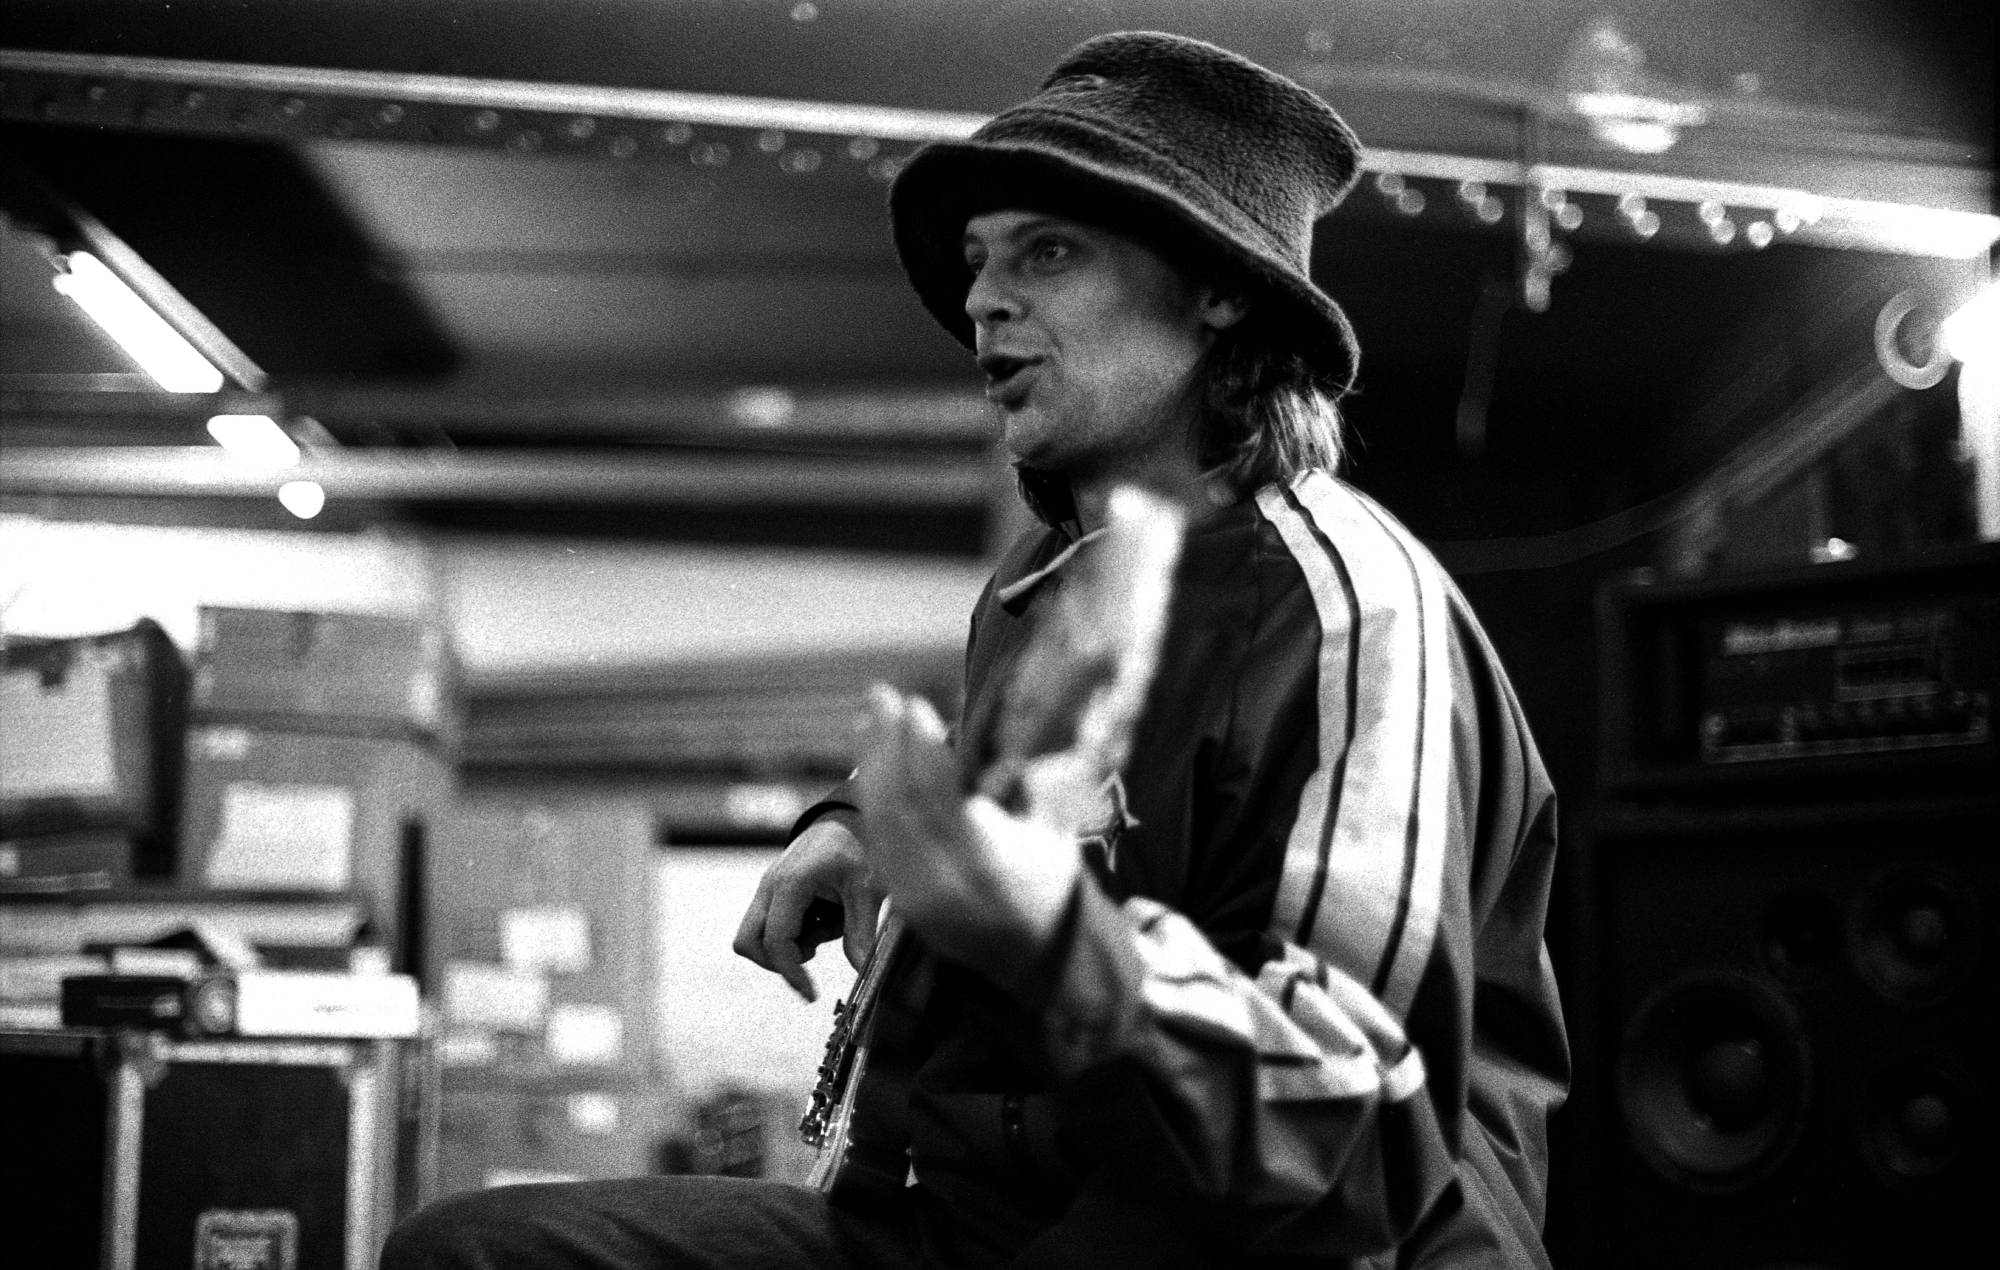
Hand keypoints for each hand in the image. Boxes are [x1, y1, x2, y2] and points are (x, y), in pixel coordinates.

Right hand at [733, 815, 883, 1001]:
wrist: (847, 819)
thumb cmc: (859, 848)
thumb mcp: (868, 887)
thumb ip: (862, 930)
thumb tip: (862, 971)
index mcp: (791, 884)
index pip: (776, 942)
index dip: (791, 973)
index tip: (811, 994)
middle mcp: (769, 887)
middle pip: (748, 942)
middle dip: (778, 961)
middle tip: (815, 951)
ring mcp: (767, 889)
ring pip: (757, 937)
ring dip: (791, 944)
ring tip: (828, 923)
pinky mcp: (772, 893)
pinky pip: (770, 925)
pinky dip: (795, 932)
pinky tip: (823, 914)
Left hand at [856, 684, 1080, 972]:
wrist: (1043, 960)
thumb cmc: (1053, 884)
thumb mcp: (1049, 830)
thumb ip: (1018, 786)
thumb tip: (992, 729)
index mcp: (988, 863)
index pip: (938, 794)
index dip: (920, 746)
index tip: (914, 704)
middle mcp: (945, 885)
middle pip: (899, 803)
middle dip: (886, 744)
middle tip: (879, 696)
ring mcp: (919, 900)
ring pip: (881, 823)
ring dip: (871, 766)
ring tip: (867, 720)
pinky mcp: (904, 907)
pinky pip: (879, 844)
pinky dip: (873, 801)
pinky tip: (871, 768)